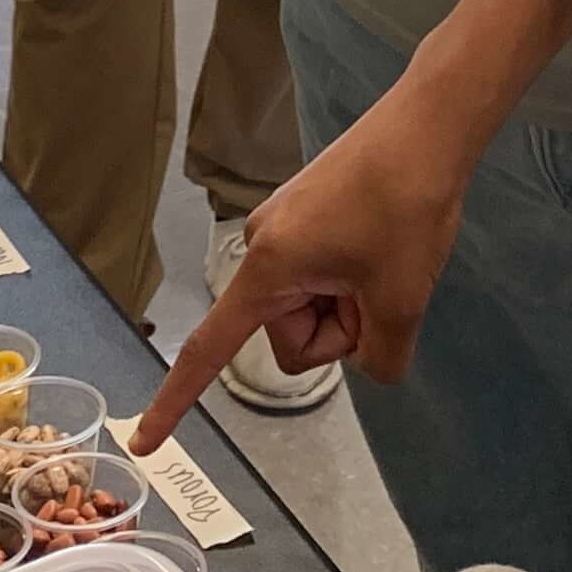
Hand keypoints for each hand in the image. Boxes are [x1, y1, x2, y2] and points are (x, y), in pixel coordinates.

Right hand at [138, 82, 469, 449]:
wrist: (428, 128)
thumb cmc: (406, 210)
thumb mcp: (401, 301)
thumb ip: (379, 359)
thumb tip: (370, 362)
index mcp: (267, 269)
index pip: (209, 350)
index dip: (176, 402)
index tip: (144, 443)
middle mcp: (261, 247)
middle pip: (289, 335)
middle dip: (337, 328)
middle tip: (380, 286)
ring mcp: (283, 228)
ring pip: (310, 306)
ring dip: (349, 301)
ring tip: (385, 257)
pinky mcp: (306, 215)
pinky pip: (320, 274)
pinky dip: (352, 276)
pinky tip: (383, 241)